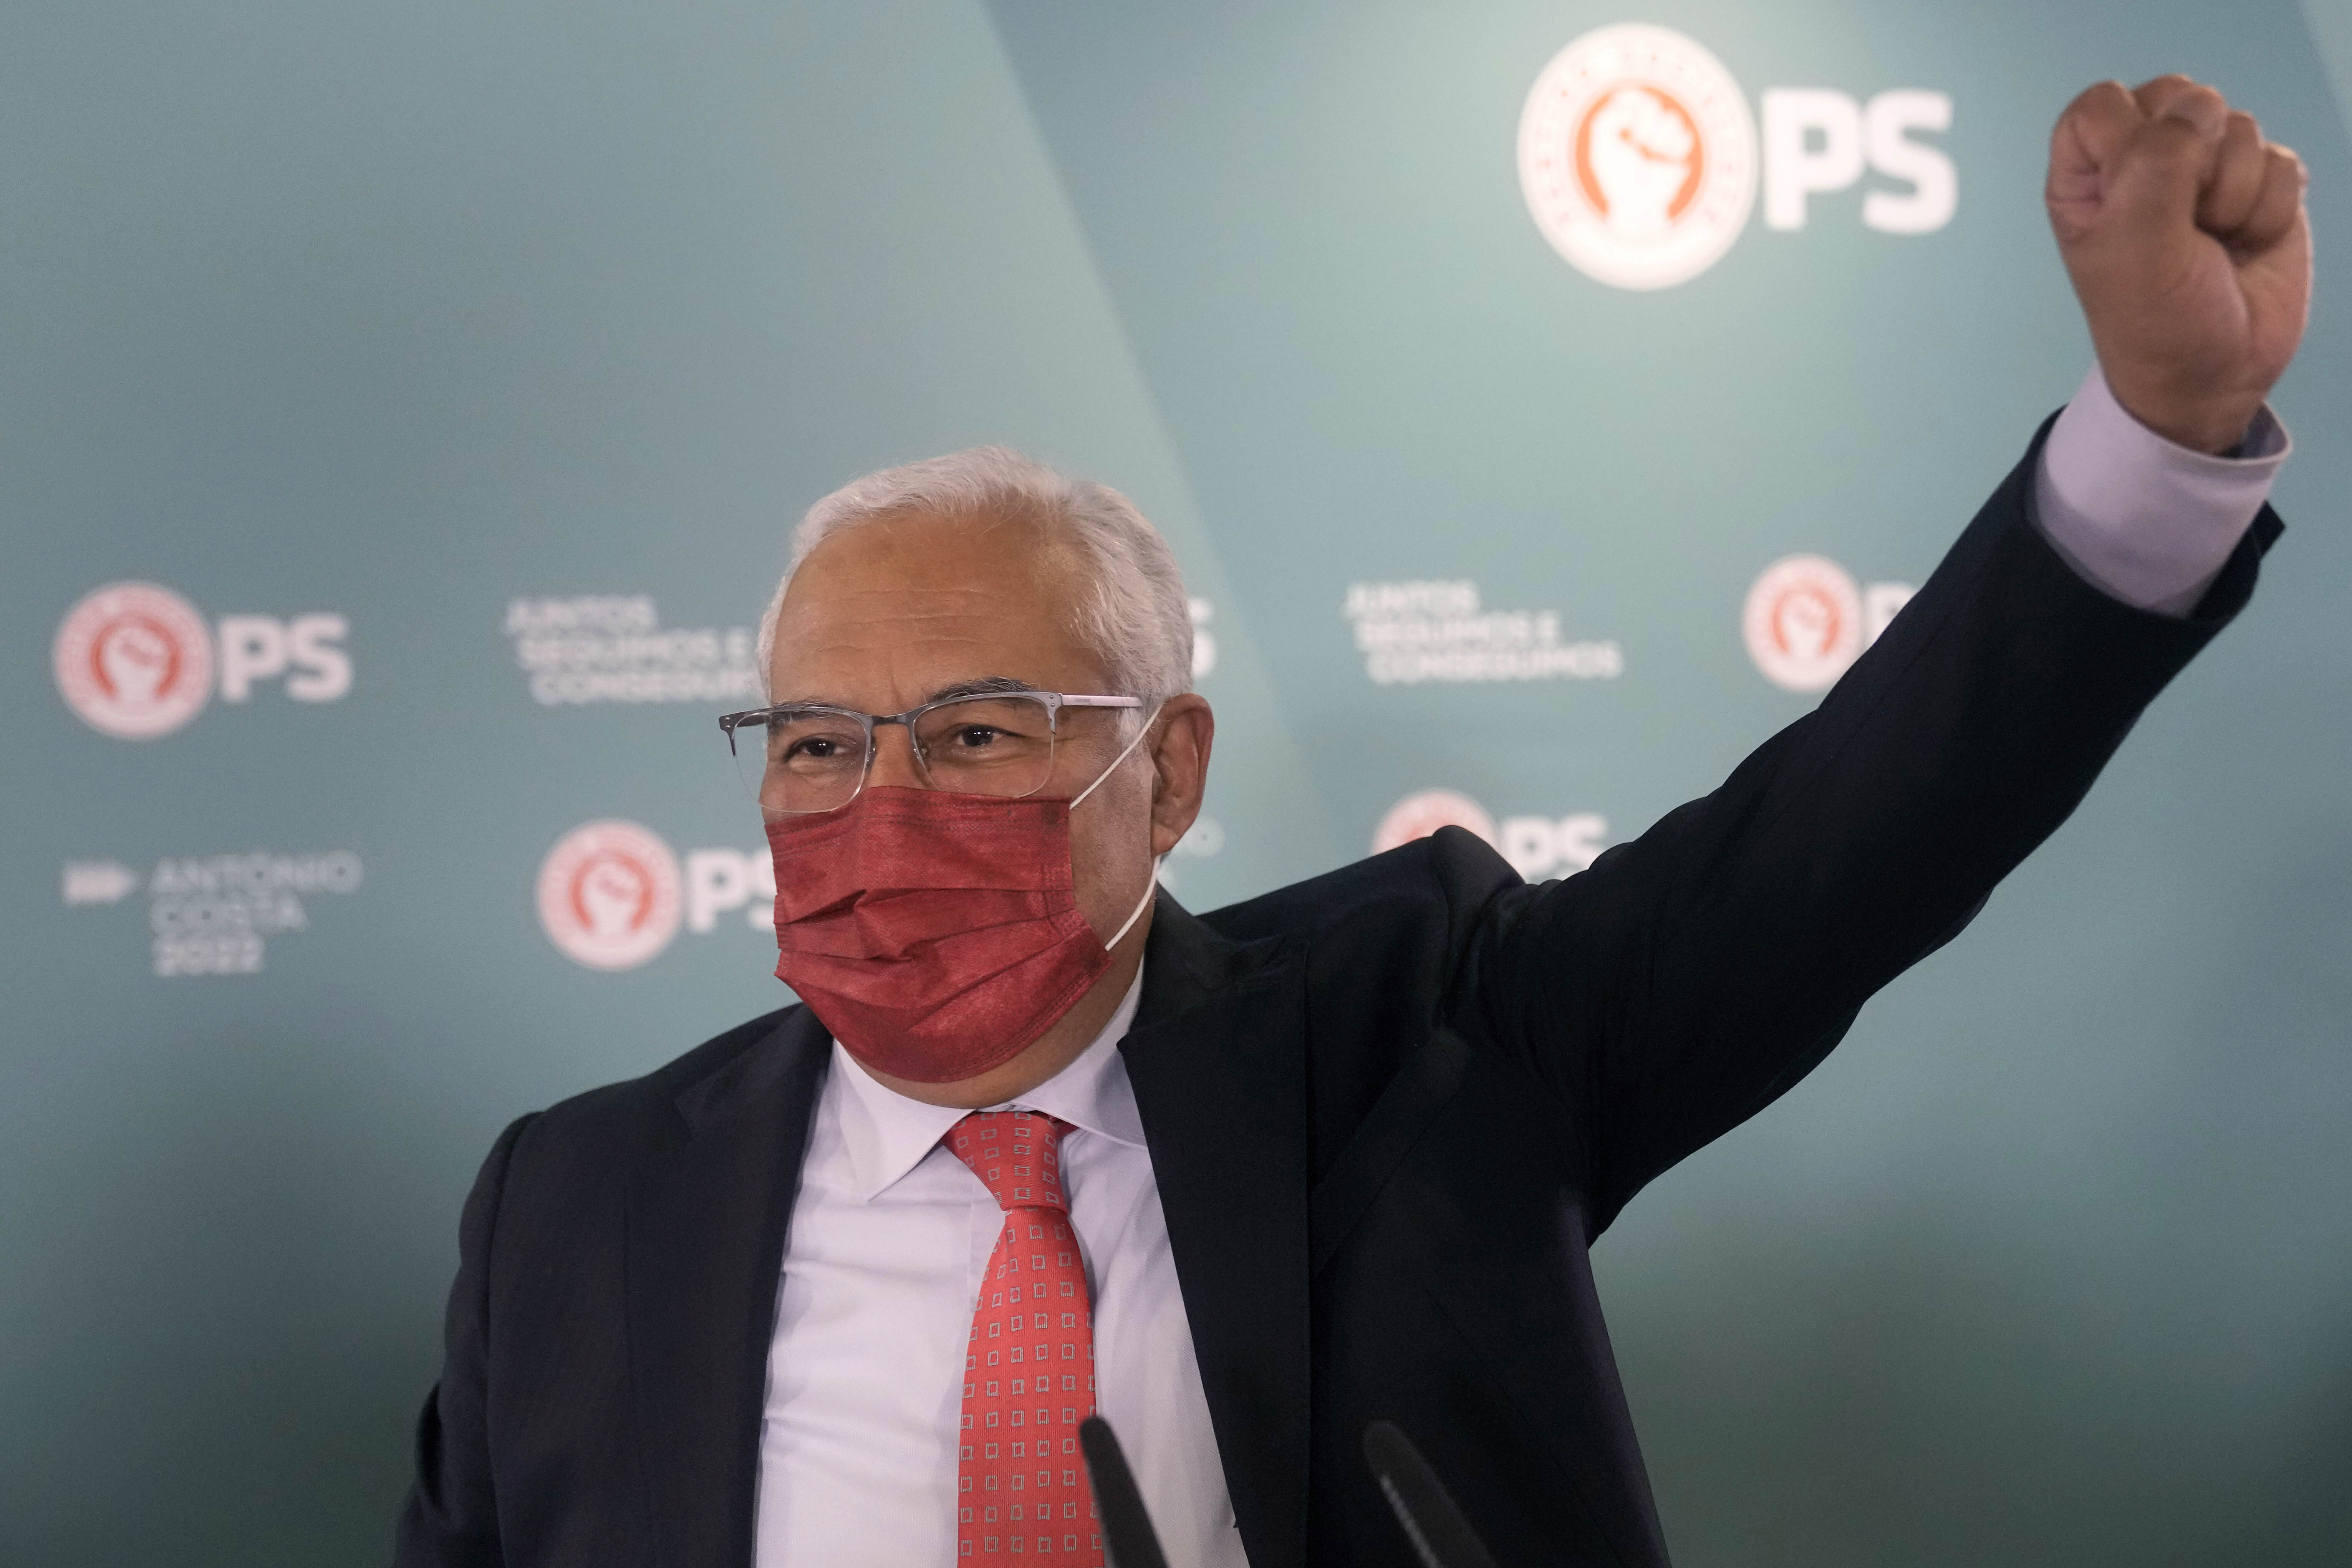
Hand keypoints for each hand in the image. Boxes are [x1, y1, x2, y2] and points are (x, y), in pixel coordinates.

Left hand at [2046, 76, 2310, 453]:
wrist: (2214, 375)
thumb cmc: (2155, 319)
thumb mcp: (2135, 244)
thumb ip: (2156, 163)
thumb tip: (2198, 106)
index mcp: (2089, 177)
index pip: (2101, 103)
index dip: (2131, 134)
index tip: (2138, 190)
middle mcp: (2143, 164)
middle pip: (2179, 98)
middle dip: (2196, 159)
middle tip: (2185, 222)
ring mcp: (2206, 172)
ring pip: (2238, 126)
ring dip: (2234, 193)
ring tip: (2215, 242)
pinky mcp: (2260, 188)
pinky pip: (2281, 160)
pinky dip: (2270, 208)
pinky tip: (2248, 243)